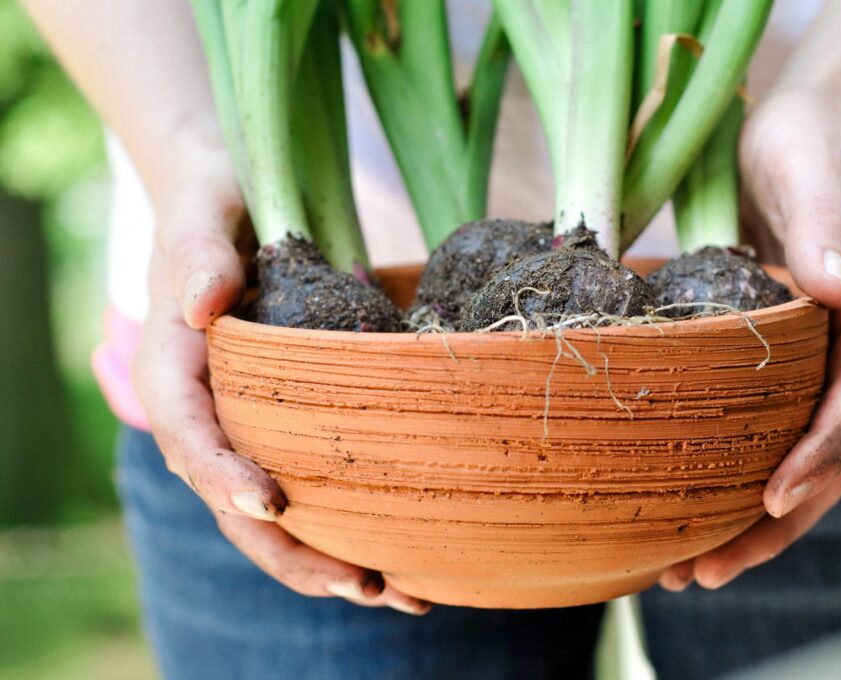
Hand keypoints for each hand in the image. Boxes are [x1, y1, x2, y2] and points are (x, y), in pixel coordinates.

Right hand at [131, 161, 429, 614]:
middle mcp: (204, 412)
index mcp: (175, 368)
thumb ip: (199, 252)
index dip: (223, 474)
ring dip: (327, 559)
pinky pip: (303, 487)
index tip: (271, 504)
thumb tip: (203, 304)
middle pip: (232, 500)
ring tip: (398, 593)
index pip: (189, 434)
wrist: (229, 205)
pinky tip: (400, 554)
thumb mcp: (202, 210)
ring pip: (270, 514)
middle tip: (365, 585)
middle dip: (293, 552)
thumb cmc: (215, 203)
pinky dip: (344, 525)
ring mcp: (241, 427)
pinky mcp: (277, 428)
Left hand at [660, 87, 840, 591]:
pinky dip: (731, 477)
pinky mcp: (778, 363)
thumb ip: (822, 223)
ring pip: (799, 459)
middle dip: (778, 520)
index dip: (821, 451)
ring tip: (689, 570)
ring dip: (751, 522)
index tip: (774, 497)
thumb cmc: (804, 141)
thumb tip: (838, 287)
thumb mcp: (808, 166)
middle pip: (831, 453)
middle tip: (710, 569)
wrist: (795, 134)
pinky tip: (684, 510)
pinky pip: (764, 433)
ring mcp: (816, 360)